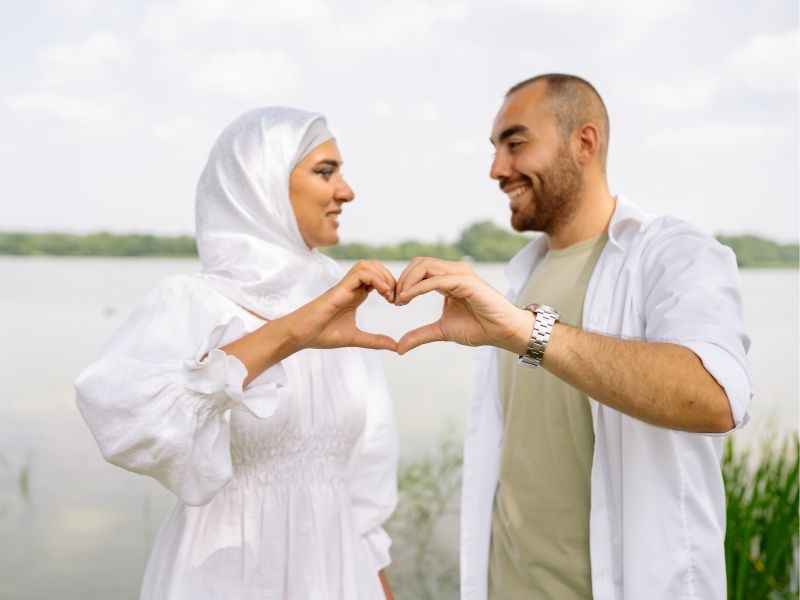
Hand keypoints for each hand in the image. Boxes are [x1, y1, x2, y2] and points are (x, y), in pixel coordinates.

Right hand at [287, 260, 397, 350]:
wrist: (301, 335)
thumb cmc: (322, 334)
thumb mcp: (355, 338)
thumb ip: (375, 341)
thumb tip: (395, 347)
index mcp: (356, 295)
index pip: (378, 277)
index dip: (391, 285)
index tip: (396, 302)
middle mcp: (351, 287)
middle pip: (375, 266)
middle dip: (390, 278)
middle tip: (395, 298)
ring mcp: (345, 286)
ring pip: (367, 265)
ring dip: (383, 276)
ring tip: (388, 294)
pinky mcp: (339, 289)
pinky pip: (360, 273)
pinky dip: (375, 279)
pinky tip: (382, 293)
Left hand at [393, 257, 532, 354]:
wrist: (502, 332)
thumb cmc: (479, 328)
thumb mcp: (442, 331)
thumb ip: (420, 335)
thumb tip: (399, 347)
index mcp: (447, 279)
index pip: (418, 270)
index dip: (403, 283)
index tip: (394, 302)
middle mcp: (453, 272)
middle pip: (418, 263)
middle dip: (402, 279)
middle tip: (394, 300)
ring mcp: (460, 274)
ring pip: (425, 266)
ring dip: (407, 281)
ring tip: (400, 300)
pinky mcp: (466, 281)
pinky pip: (436, 279)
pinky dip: (418, 287)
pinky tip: (407, 298)